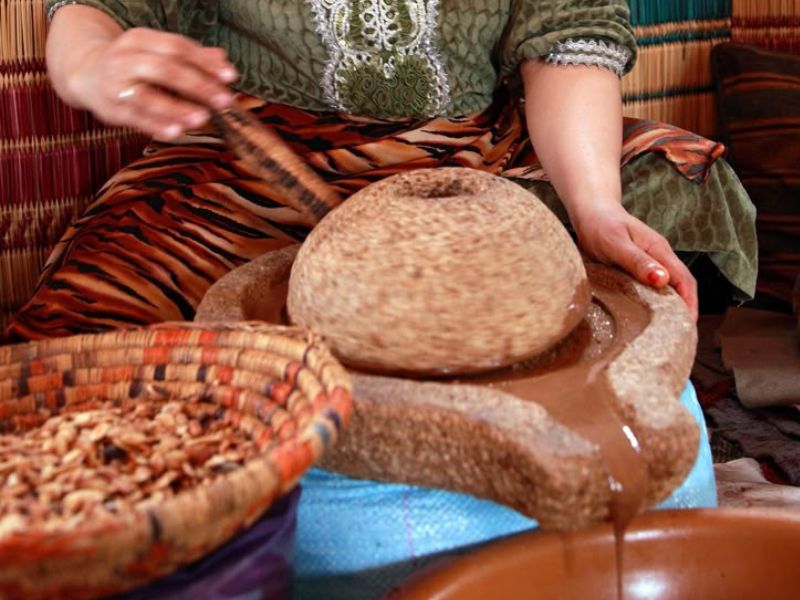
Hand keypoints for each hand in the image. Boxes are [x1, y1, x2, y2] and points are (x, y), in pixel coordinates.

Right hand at [65, 28, 237, 139]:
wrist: (87, 74)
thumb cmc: (135, 66)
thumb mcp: (158, 54)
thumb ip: (191, 58)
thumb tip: (224, 60)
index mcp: (140, 39)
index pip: (176, 47)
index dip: (204, 62)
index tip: (230, 77)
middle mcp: (125, 59)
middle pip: (165, 69)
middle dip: (198, 85)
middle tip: (224, 100)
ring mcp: (115, 84)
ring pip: (147, 95)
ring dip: (177, 108)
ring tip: (203, 118)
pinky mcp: (111, 109)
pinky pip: (136, 119)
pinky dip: (157, 126)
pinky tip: (177, 133)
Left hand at [571, 206, 698, 320]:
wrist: (590, 213)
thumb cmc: (601, 226)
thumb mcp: (616, 244)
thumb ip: (637, 261)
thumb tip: (663, 280)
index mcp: (659, 250)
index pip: (684, 279)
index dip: (690, 301)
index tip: (689, 324)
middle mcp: (659, 256)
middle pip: (681, 285)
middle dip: (686, 308)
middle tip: (681, 333)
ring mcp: (650, 261)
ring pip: (668, 286)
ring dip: (671, 306)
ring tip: (668, 329)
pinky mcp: (638, 267)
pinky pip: (652, 285)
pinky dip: (656, 301)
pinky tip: (649, 315)